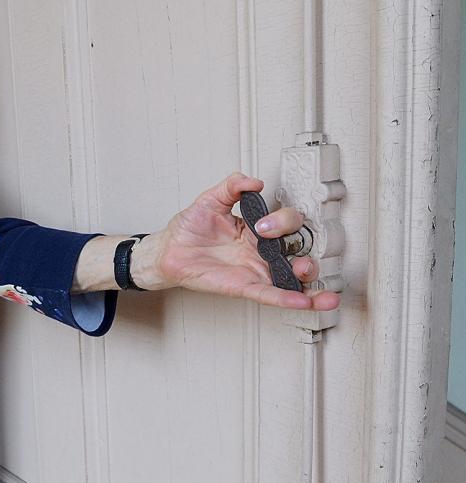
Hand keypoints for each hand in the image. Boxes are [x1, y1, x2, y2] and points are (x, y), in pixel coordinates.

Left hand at [137, 172, 340, 310]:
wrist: (168, 249)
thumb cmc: (189, 229)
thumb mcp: (211, 200)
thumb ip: (232, 186)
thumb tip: (253, 182)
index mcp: (257, 231)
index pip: (287, 224)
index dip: (282, 221)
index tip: (263, 223)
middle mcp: (261, 252)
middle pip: (298, 253)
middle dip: (306, 255)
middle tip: (286, 248)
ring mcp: (254, 270)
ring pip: (291, 279)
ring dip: (309, 282)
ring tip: (314, 281)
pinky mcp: (243, 286)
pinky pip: (269, 294)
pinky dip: (287, 298)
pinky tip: (305, 301)